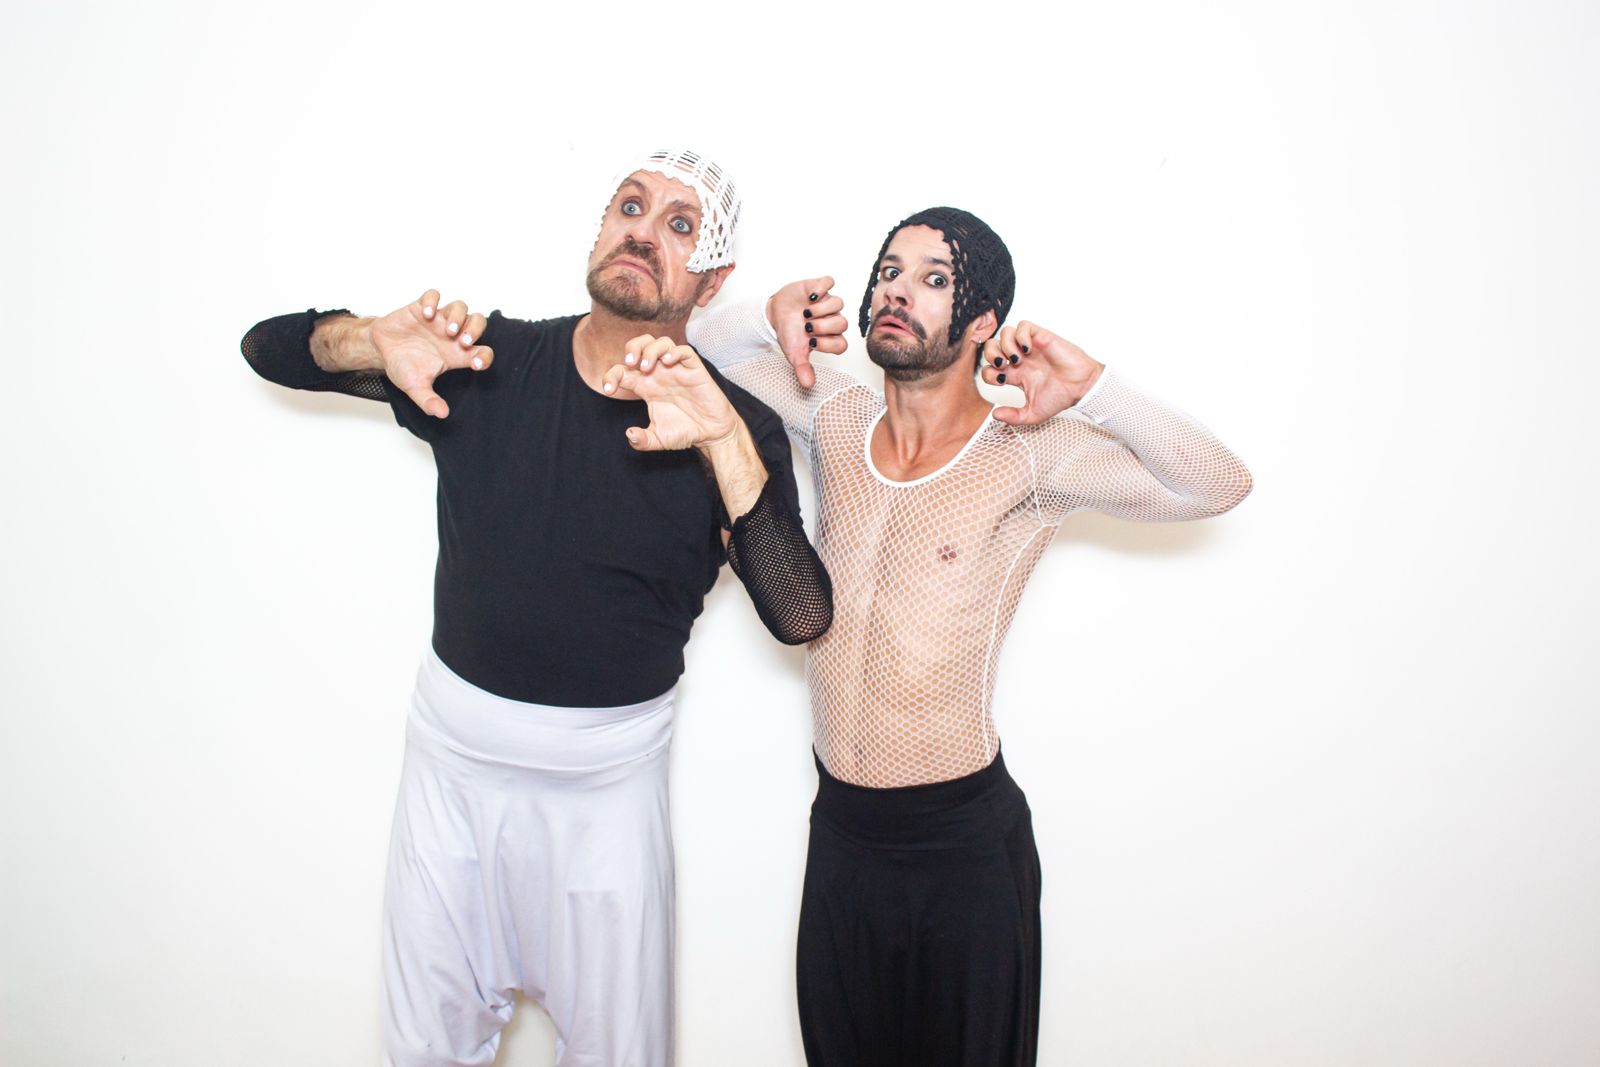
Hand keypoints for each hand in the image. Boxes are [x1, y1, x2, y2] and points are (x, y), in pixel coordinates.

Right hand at [368, 289, 493, 417]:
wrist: (380, 350)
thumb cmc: (403, 366)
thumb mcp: (415, 388)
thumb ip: (428, 400)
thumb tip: (441, 414)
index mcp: (456, 354)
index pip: (483, 352)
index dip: (485, 357)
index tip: (476, 364)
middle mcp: (451, 335)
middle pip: (477, 322)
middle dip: (475, 330)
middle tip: (462, 342)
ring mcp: (438, 320)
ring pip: (460, 307)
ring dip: (458, 316)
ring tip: (446, 329)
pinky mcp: (421, 308)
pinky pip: (433, 295)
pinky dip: (432, 301)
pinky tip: (426, 314)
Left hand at [602, 335, 740, 450]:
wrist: (711, 434)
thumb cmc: (685, 431)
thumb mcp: (659, 439)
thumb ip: (642, 440)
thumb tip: (630, 435)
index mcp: (646, 387)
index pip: (623, 371)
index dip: (611, 376)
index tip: (609, 389)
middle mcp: (659, 374)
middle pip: (641, 345)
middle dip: (631, 348)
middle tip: (630, 363)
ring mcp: (677, 370)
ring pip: (661, 342)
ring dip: (650, 350)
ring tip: (647, 367)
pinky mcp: (695, 370)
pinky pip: (684, 351)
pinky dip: (674, 352)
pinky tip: (668, 362)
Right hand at [763, 276, 848, 387]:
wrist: (776, 314)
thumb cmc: (789, 334)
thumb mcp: (794, 353)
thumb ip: (802, 368)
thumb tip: (808, 385)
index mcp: (831, 337)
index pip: (842, 344)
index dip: (827, 344)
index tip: (811, 343)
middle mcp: (833, 319)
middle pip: (842, 323)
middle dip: (823, 326)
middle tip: (807, 326)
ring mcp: (827, 302)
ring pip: (838, 303)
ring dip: (821, 309)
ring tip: (805, 312)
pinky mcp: (819, 287)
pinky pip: (829, 282)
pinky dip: (820, 288)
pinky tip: (809, 297)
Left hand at [979, 321, 1104, 424]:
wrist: (1081, 387)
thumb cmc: (1061, 398)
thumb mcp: (1033, 414)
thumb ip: (1013, 416)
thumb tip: (994, 414)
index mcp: (1015, 375)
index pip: (990, 368)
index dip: (989, 373)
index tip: (1002, 381)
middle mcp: (1020, 359)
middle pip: (992, 346)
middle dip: (991, 355)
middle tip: (1002, 366)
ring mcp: (1030, 347)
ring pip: (1005, 333)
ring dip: (1005, 345)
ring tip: (1017, 359)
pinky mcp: (1041, 337)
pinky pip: (1023, 326)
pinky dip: (1020, 335)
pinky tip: (1027, 349)